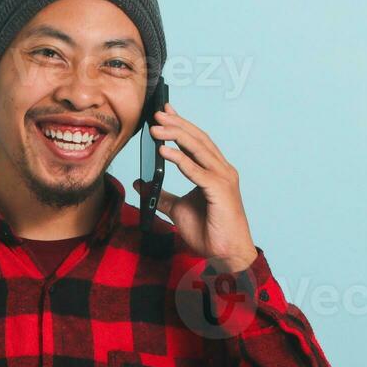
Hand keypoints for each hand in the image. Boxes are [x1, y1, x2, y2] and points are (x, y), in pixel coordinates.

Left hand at [132, 101, 257, 273]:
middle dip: (176, 123)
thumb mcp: (178, 210)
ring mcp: (223, 178)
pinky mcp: (220, 190)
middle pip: (197, 139)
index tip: (164, 111)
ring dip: (175, 135)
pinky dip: (179, 159)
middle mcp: (221, 170)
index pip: (196, 141)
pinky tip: (163, 150)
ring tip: (155, 128)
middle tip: (156, 113)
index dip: (181, 124)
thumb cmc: (209, 232)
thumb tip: (141, 183)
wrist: (225, 255)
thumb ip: (163, 195)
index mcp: (214, 171)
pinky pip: (197, 170)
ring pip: (198, 149)